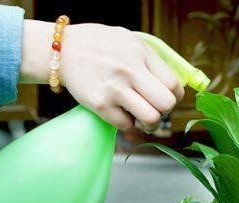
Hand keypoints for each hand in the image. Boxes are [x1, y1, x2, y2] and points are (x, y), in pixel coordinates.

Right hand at [20, 20, 183, 130]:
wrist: (62, 50)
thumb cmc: (99, 46)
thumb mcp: (129, 41)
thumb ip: (150, 60)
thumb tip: (171, 85)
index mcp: (141, 53)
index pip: (174, 84)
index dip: (176, 97)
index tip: (169, 99)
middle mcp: (130, 71)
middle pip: (166, 104)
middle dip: (165, 112)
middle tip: (157, 110)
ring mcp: (114, 89)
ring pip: (150, 118)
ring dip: (150, 124)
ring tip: (143, 119)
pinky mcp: (99, 104)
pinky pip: (126, 125)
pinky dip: (128, 124)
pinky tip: (122, 113)